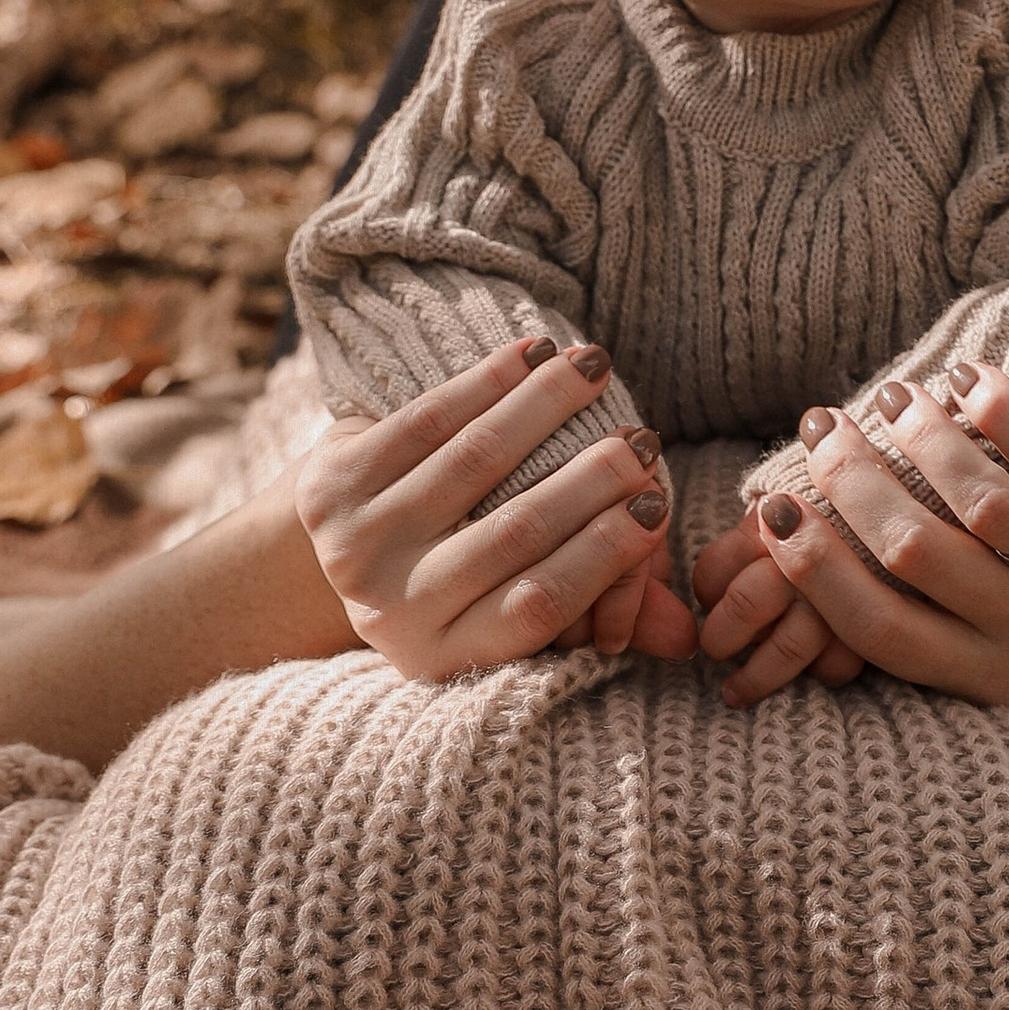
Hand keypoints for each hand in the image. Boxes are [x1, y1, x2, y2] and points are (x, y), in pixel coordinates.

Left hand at [295, 337, 697, 681]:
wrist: (320, 556)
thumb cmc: (453, 576)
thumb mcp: (511, 607)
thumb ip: (598, 614)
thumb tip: (688, 637)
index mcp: (445, 655)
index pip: (539, 608)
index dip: (603, 556)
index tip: (655, 505)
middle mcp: (392, 611)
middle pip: (513, 533)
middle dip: (590, 478)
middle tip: (643, 439)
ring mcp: (354, 545)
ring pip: (473, 461)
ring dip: (545, 407)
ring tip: (596, 371)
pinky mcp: (329, 484)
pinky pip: (425, 420)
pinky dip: (486, 382)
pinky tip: (533, 354)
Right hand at [697, 365, 1008, 708]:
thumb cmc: (1002, 564)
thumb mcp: (947, 599)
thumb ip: (868, 584)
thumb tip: (748, 559)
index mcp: (981, 675)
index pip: (879, 629)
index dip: (816, 568)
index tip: (773, 504)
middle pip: (919, 557)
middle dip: (854, 483)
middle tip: (821, 429)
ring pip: (984, 506)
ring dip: (921, 439)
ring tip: (889, 397)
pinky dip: (998, 410)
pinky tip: (962, 378)